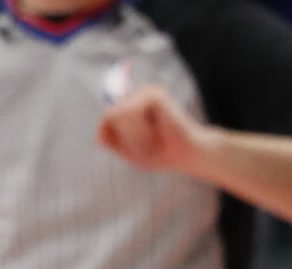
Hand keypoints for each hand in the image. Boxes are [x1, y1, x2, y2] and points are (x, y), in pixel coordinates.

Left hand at [96, 85, 211, 175]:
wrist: (187, 154)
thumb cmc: (158, 154)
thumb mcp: (124, 148)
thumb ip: (108, 134)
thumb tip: (107, 111)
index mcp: (130, 105)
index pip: (104, 122)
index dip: (118, 141)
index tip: (137, 148)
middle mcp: (138, 94)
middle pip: (108, 117)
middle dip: (124, 138)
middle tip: (148, 143)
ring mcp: (147, 91)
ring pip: (116, 115)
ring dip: (133, 136)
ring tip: (153, 137)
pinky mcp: (154, 93)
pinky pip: (128, 112)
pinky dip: (139, 131)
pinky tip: (157, 131)